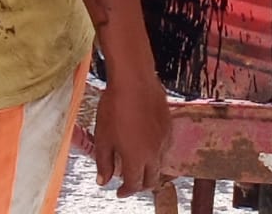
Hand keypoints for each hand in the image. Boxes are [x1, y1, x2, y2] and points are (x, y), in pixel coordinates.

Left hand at [91, 75, 171, 196]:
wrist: (134, 80)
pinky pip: (165, 147)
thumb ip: (104, 162)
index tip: (119, 191)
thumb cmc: (114, 106)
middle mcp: (154, 153)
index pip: (134, 184)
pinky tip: (148, 145)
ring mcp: (163, 139)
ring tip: (139, 164)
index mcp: (136, 159)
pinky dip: (156, 153)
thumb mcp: (102, 137)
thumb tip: (103, 180)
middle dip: (141, 185)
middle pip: (151, 179)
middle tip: (131, 183)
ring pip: (160, 164)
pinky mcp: (168, 126)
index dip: (126, 191)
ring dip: (150, 168)